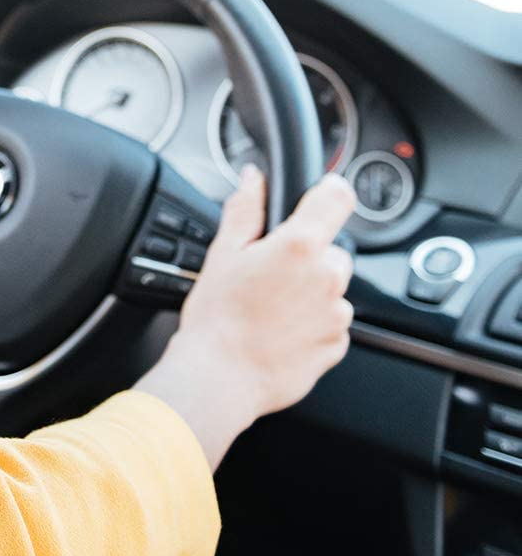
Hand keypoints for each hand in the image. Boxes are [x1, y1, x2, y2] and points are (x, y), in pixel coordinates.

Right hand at [136, 164, 356, 466]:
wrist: (220, 377)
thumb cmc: (217, 317)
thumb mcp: (222, 252)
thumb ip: (245, 208)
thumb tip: (253, 178)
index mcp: (299, 246)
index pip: (337, 198)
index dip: (329, 191)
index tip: (321, 195)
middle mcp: (327, 278)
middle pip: (332, 249)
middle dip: (308, 255)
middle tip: (270, 272)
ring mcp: (336, 315)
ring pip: (332, 288)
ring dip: (311, 291)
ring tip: (271, 306)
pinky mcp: (336, 346)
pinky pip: (332, 322)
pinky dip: (313, 322)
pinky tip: (280, 328)